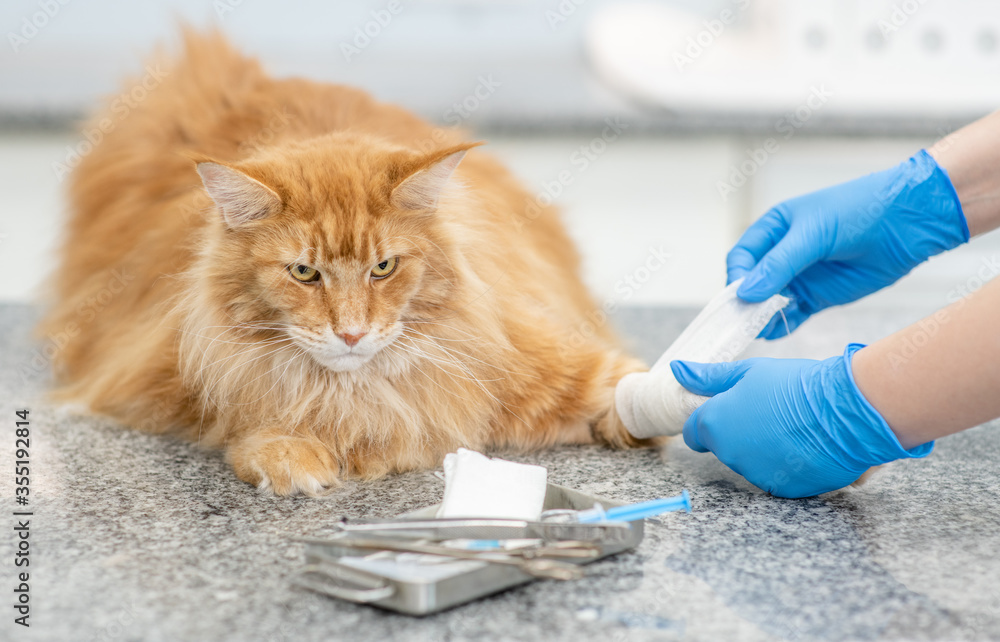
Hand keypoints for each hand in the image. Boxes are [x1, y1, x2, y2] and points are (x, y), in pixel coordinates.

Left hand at [671, 345, 932, 497]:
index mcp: (715, 426)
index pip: (694, 432)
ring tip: (791, 425)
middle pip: (725, 446)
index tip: (728, 410)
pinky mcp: (786, 490)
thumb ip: (709, 377)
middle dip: (739, 432)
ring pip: (752, 462)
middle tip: (768, 410)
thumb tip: (678, 371)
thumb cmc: (795, 386)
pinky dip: (787, 464)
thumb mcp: (748, 372)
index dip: (708, 420)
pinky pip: (778, 476)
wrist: (845, 412)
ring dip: (763, 448)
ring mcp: (758, 476)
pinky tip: (805, 444)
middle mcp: (731, 456)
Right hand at [728, 150, 967, 338]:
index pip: (742, 257)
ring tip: (760, 330)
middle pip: (751, 283)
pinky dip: (783, 325)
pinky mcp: (820, 296)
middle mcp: (782, 254)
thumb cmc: (860, 211)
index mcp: (774, 228)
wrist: (910, 221)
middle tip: (743, 321)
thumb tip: (745, 293)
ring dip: (762, 317)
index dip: (737, 277)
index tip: (739, 297)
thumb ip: (780, 264)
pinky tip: (776, 332)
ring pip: (769, 302)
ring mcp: (801, 276)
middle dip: (746, 302)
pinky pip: (793, 315)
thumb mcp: (814, 233)